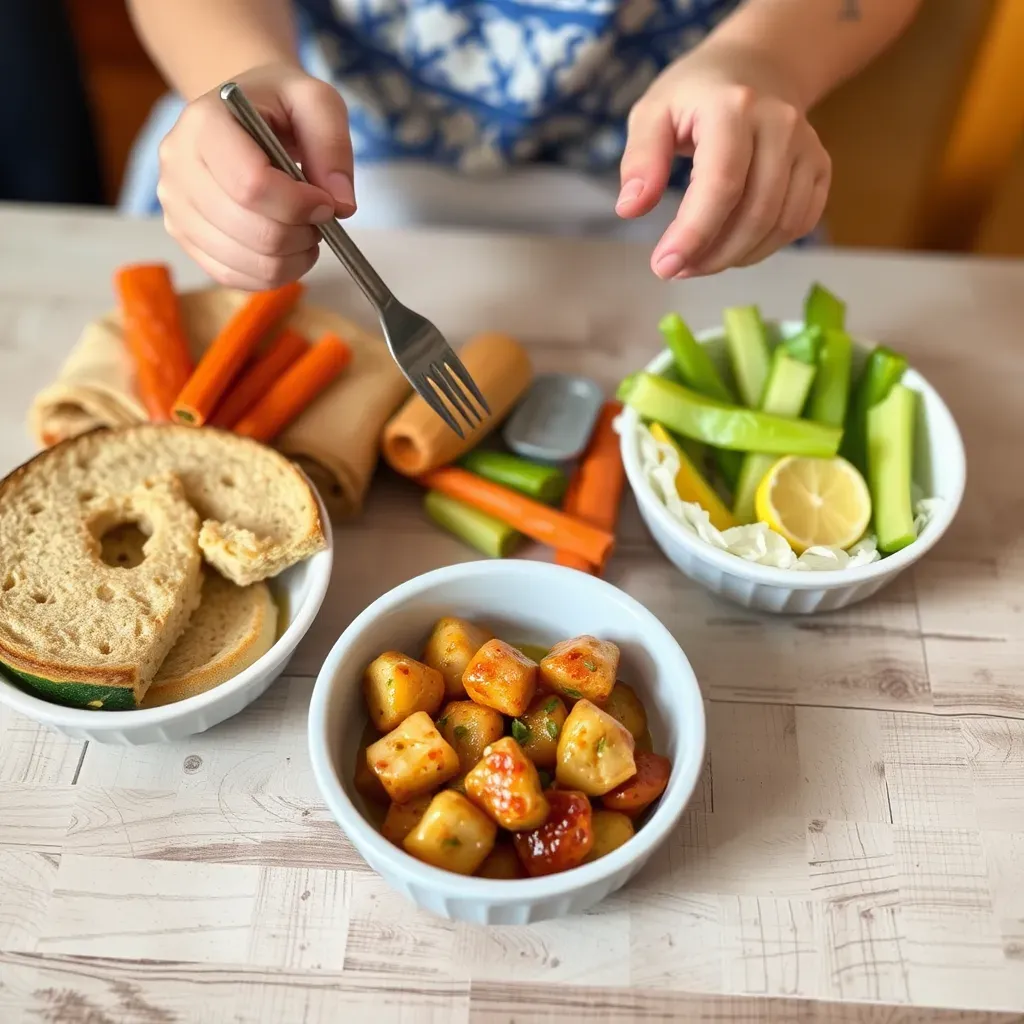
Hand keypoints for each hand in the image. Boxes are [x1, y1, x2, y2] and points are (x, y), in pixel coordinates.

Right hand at [157, 62, 353, 289]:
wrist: (241, 113)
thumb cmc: (278, 105)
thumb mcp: (317, 102)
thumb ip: (333, 147)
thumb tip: (341, 206)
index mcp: (204, 122)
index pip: (251, 186)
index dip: (300, 205)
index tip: (326, 202)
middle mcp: (177, 165)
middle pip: (252, 230)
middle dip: (301, 233)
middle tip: (319, 217)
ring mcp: (174, 206)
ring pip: (246, 262)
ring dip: (292, 257)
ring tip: (304, 230)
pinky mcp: (183, 237)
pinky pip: (233, 277)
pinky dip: (273, 273)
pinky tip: (287, 249)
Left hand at [617, 43, 830, 279]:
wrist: (756, 68)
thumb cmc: (695, 96)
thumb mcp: (653, 113)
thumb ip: (640, 160)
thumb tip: (630, 209)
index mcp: (734, 108)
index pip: (721, 184)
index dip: (694, 234)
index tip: (664, 266)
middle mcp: (780, 125)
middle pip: (754, 212)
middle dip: (711, 255)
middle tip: (676, 268)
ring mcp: (807, 147)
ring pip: (779, 225)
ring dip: (735, 257)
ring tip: (698, 261)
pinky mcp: (820, 167)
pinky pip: (798, 224)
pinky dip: (764, 248)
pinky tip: (732, 247)